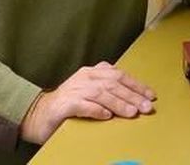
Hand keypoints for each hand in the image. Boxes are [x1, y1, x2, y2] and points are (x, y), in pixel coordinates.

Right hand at [19, 61, 155, 144]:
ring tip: (131, 112)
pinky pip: (83, 105)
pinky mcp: (64, 104)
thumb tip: (134, 98)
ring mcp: (74, 89)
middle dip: (132, 95)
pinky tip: (106, 115)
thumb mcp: (90, 91)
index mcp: (92, 72)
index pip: (119, 75)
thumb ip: (108, 89)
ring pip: (101, 94)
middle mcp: (84, 77)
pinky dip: (96, 110)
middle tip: (146, 107)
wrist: (39, 114)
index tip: (150, 95)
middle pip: (113, 83)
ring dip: (118, 103)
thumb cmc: (69, 104)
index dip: (136, 85)